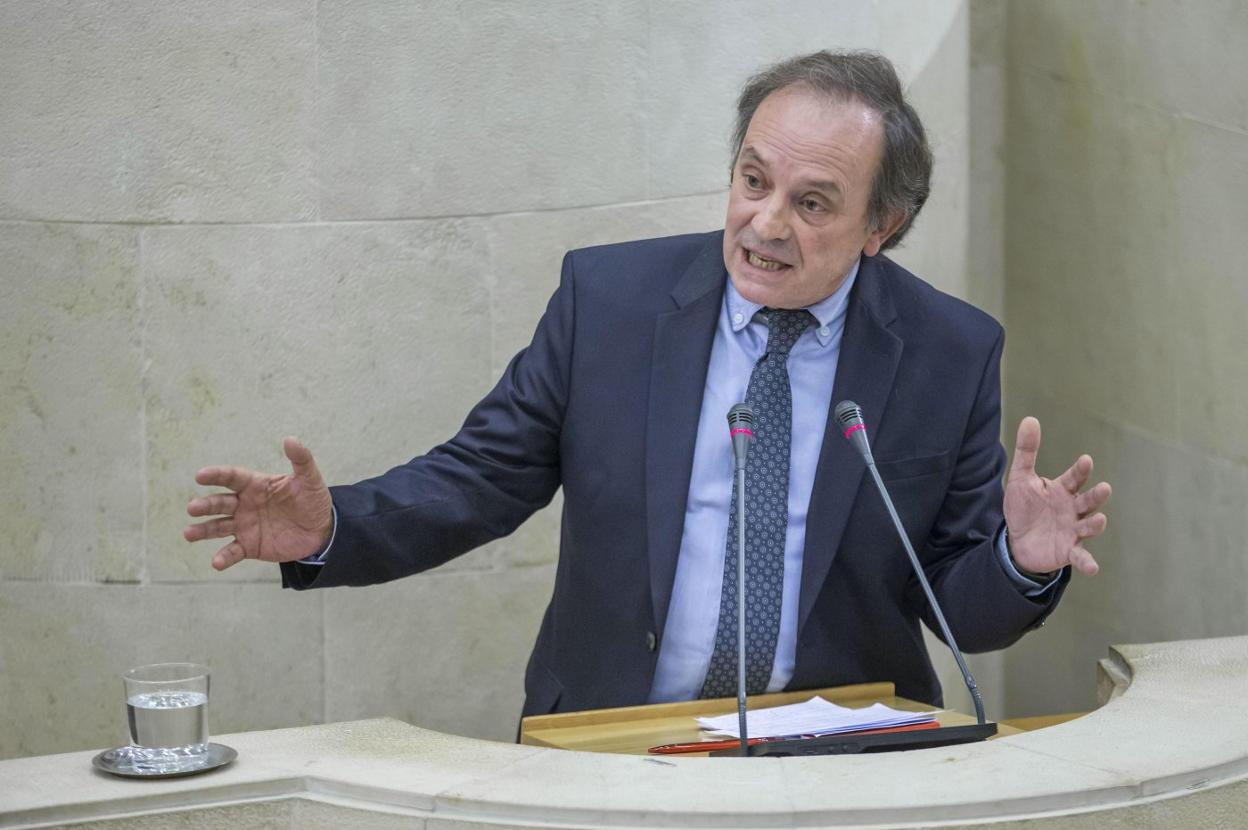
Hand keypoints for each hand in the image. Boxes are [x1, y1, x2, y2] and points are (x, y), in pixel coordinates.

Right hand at [184, 437, 333, 570]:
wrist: (321, 530)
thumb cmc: (313, 500)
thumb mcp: (310, 479)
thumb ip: (301, 459)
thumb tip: (291, 439)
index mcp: (255, 485)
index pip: (232, 478)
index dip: (216, 475)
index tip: (200, 476)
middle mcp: (244, 505)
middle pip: (220, 503)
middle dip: (205, 505)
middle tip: (192, 508)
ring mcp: (244, 526)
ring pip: (218, 527)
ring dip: (203, 530)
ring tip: (189, 533)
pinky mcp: (250, 546)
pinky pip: (233, 552)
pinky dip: (224, 557)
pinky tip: (216, 563)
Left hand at [1003, 417, 1110, 576]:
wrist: (1017, 540)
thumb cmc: (1024, 507)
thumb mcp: (1021, 478)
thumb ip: (1027, 451)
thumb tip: (1030, 419)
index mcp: (1063, 490)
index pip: (1074, 478)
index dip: (1080, 470)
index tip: (1085, 460)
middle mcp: (1073, 509)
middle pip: (1088, 501)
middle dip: (1095, 496)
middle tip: (1103, 489)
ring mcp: (1073, 530)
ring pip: (1089, 526)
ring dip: (1095, 524)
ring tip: (1098, 521)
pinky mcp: (1068, 551)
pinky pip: (1081, 557)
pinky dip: (1087, 562)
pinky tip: (1094, 568)